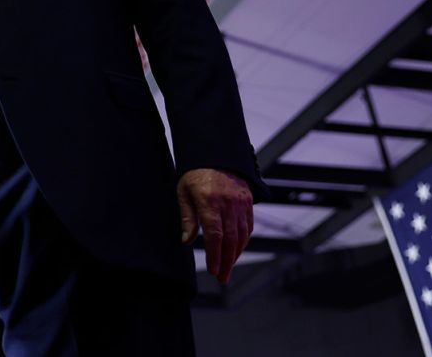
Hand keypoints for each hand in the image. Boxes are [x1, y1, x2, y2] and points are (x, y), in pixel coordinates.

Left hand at [177, 167, 253, 284]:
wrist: (216, 153)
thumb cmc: (195, 173)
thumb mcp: (183, 192)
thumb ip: (187, 218)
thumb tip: (186, 241)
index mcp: (210, 201)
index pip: (214, 235)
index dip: (215, 255)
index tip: (213, 270)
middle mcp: (228, 203)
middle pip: (230, 239)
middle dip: (226, 262)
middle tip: (222, 278)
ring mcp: (240, 203)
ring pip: (242, 235)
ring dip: (236, 254)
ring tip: (228, 268)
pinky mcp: (248, 202)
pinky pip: (248, 226)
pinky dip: (243, 241)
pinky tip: (236, 250)